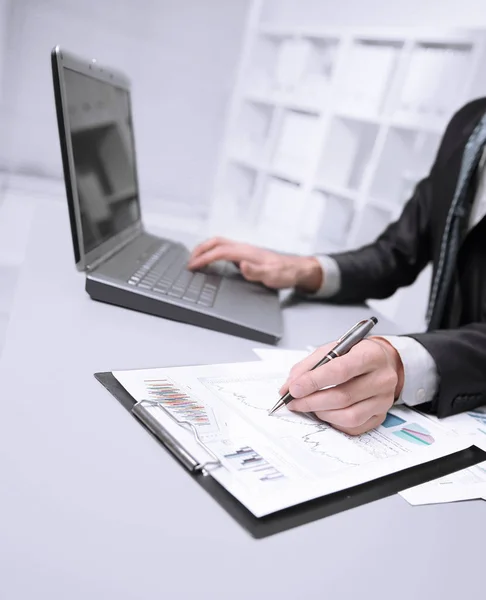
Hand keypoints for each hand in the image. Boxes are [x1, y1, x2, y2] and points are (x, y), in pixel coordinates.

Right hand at [188, 237, 322, 290]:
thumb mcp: (272, 276)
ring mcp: (244, 249)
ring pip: (219, 243)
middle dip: (200, 250)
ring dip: (205, 248)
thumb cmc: (284, 273)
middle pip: (216, 242)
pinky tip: (211, 260)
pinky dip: (213, 251)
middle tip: (189, 261)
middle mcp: (244, 248)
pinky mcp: (245, 253)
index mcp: (246, 252)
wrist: (296, 269)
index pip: (219, 252)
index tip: (192, 266)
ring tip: (195, 259)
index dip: (203, 258)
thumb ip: (256, 271)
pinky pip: (224, 248)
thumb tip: (242, 265)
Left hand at [279, 337, 404, 434]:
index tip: (295, 389)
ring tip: (309, 406)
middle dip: (312, 401)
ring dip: (321, 413)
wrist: (382, 362)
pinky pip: (353, 427)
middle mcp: (382, 378)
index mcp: (370, 355)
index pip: (340, 370)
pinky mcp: (380, 416)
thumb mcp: (332, 350)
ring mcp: (383, 400)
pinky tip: (325, 412)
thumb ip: (308, 366)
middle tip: (294, 401)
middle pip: (343, 396)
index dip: (314, 381)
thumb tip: (289, 387)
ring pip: (349, 416)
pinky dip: (333, 422)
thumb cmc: (355, 354)